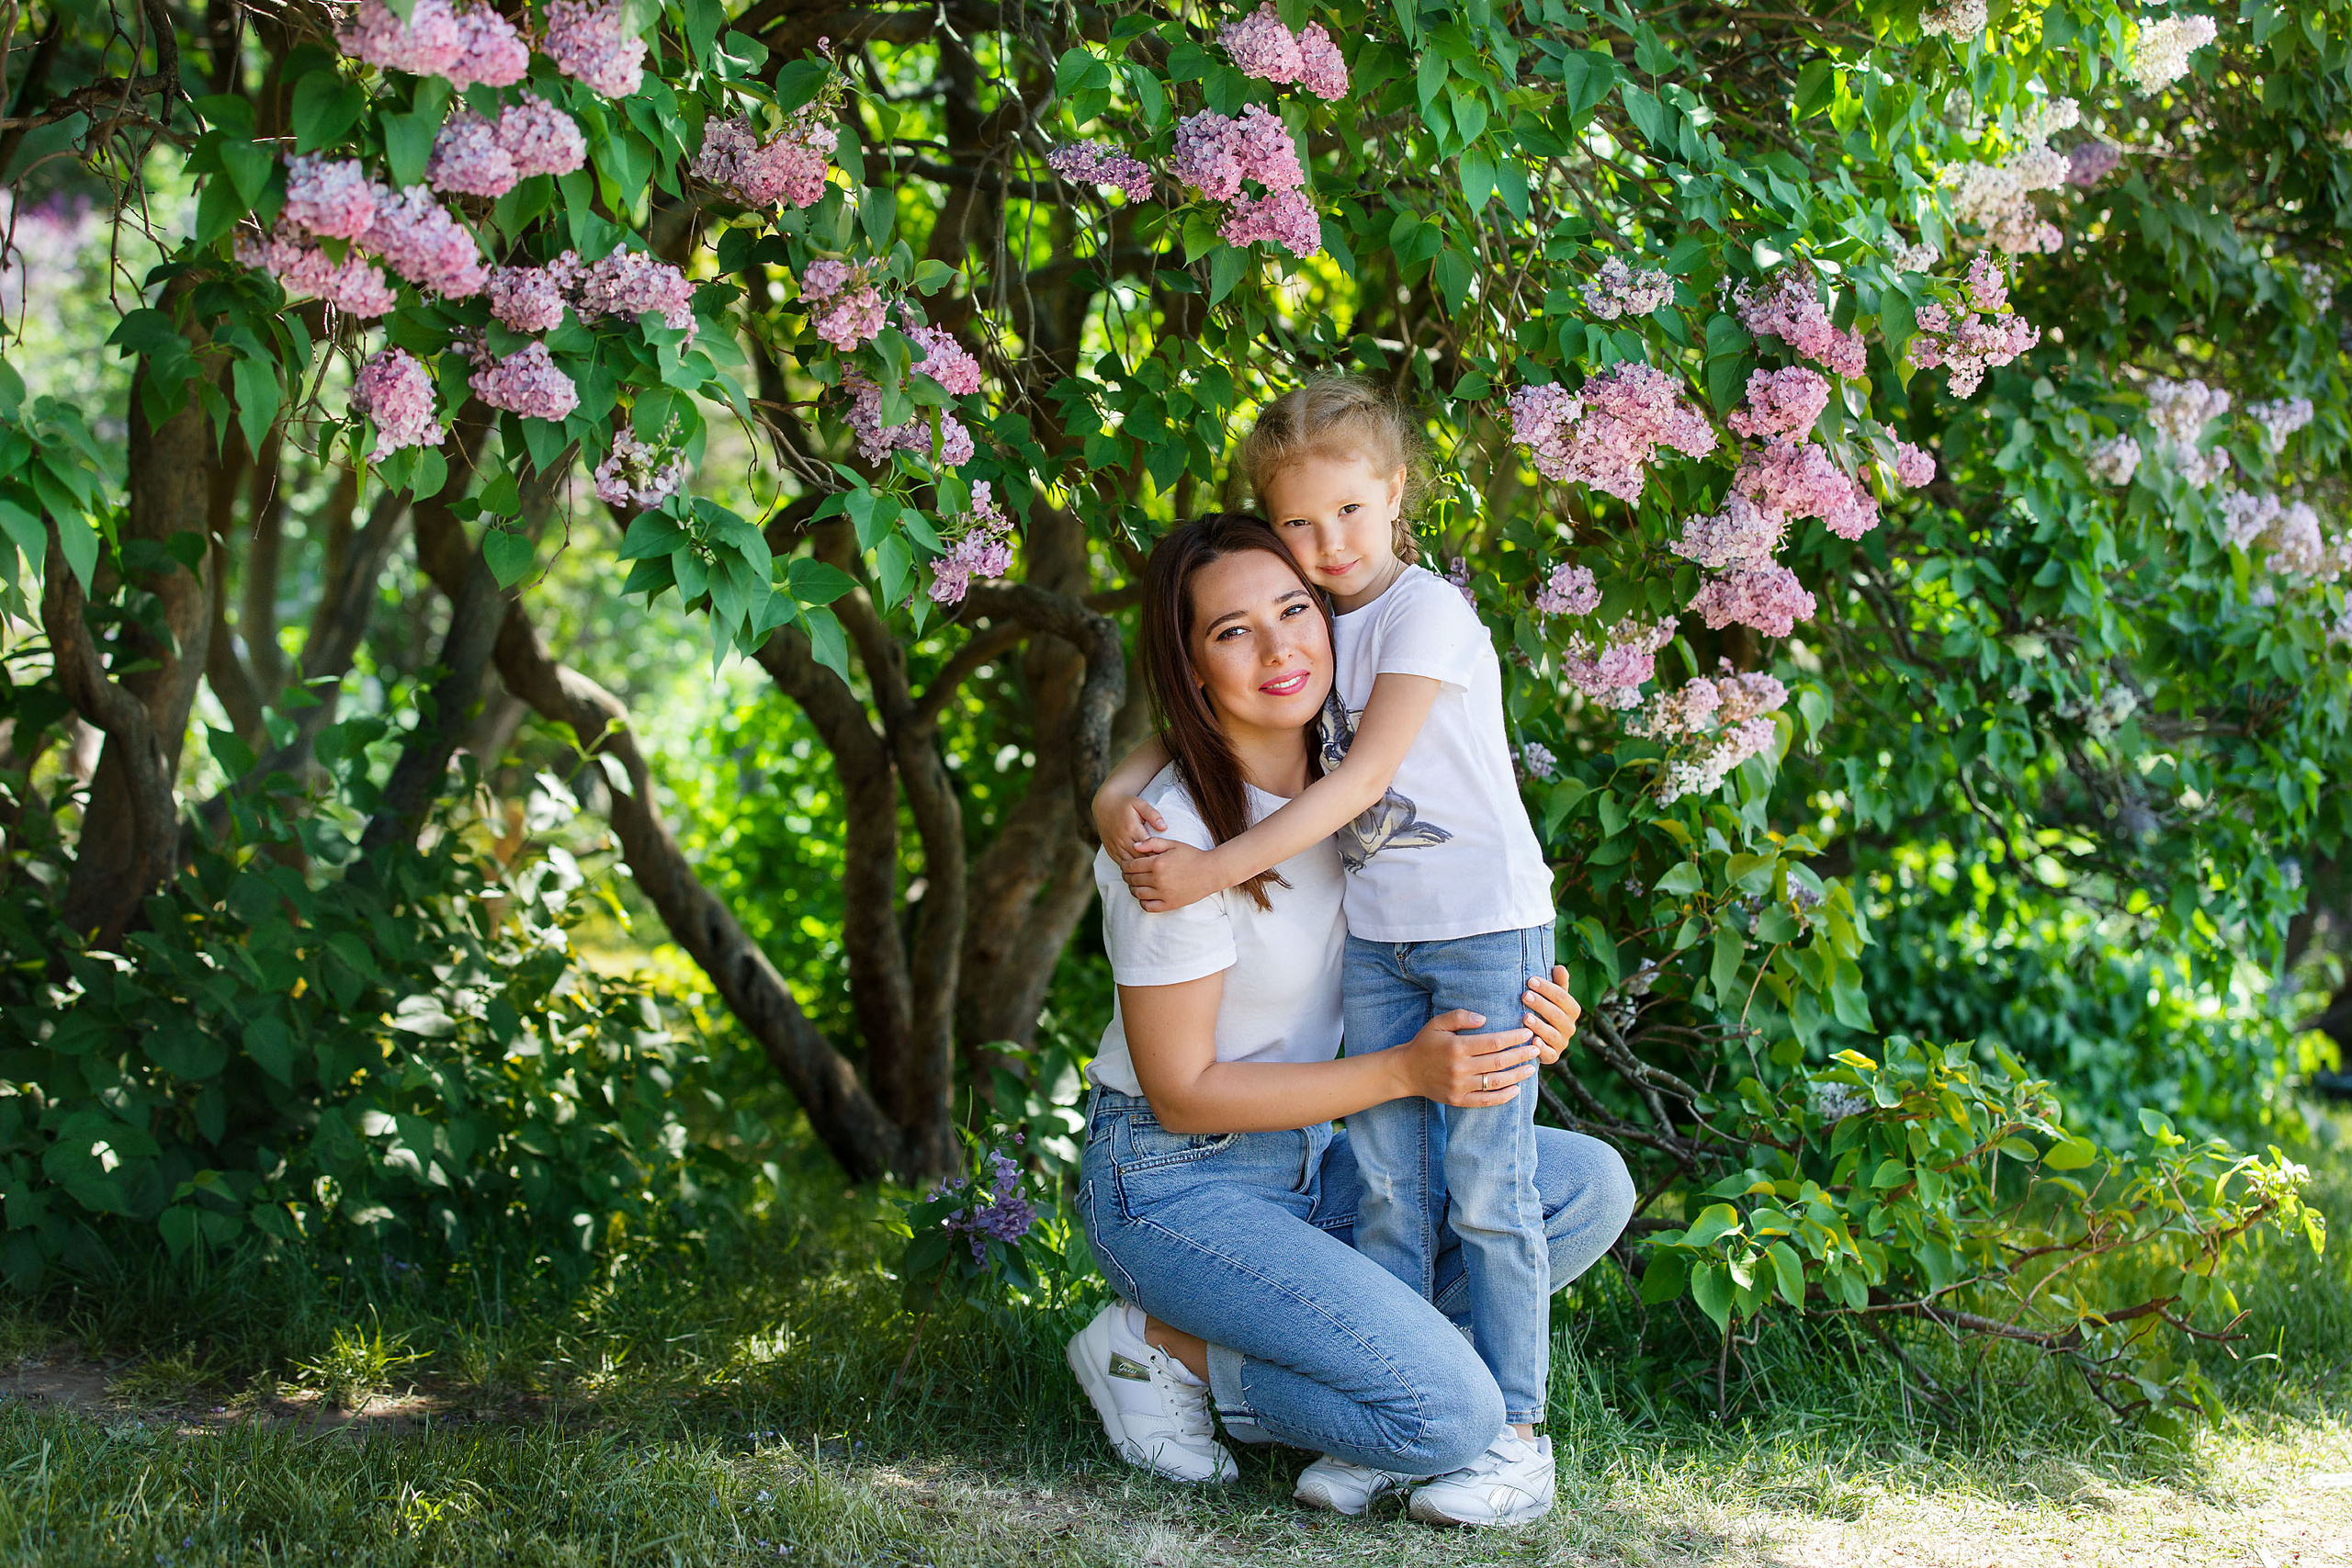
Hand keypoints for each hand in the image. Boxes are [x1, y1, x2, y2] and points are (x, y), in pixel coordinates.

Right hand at [1094, 794, 1165, 866]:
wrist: (1105, 805)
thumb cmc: (1125, 804)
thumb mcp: (1140, 804)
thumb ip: (1153, 815)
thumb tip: (1164, 827)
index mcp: (1131, 828)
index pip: (1148, 847)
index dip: (1158, 853)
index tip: (1168, 856)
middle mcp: (1122, 840)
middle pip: (1140, 858)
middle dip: (1152, 863)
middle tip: (1164, 866)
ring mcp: (1115, 847)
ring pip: (1130, 864)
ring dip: (1141, 868)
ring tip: (1153, 869)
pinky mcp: (1111, 851)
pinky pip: (1121, 864)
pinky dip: (1130, 868)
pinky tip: (1140, 869)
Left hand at [1121, 842, 1222, 910]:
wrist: (1211, 872)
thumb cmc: (1192, 855)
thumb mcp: (1172, 844)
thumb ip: (1152, 843)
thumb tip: (1134, 846)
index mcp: (1157, 864)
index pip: (1130, 866)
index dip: (1124, 865)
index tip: (1126, 864)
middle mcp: (1158, 880)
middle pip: (1131, 879)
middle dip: (1127, 875)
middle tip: (1129, 873)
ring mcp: (1163, 894)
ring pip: (1137, 893)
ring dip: (1133, 888)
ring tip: (1136, 883)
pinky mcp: (1169, 904)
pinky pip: (1148, 907)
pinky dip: (1142, 902)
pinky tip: (1146, 895)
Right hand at [1394, 1008, 1538, 1107]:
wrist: (1406, 1071)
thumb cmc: (1424, 1043)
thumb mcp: (1437, 1023)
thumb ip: (1460, 1016)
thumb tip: (1485, 1018)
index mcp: (1457, 1047)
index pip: (1493, 1042)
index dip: (1513, 1038)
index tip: (1527, 1033)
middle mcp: (1460, 1068)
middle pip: (1499, 1062)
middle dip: (1521, 1055)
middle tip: (1536, 1049)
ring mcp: (1460, 1086)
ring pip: (1496, 1082)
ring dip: (1518, 1075)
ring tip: (1532, 1068)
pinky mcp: (1458, 1100)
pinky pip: (1486, 1100)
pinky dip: (1504, 1097)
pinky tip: (1517, 1090)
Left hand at [1521, 965, 1581, 1065]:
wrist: (1542, 1038)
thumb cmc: (1545, 1010)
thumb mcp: (1553, 996)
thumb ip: (1558, 983)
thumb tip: (1560, 967)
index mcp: (1572, 1010)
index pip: (1562, 997)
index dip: (1547, 988)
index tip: (1530, 980)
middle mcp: (1570, 1027)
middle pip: (1557, 1014)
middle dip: (1541, 1004)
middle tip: (1524, 995)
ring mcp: (1562, 1043)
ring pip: (1552, 1034)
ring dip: (1539, 1025)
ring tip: (1525, 1017)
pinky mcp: (1553, 1056)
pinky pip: (1549, 1054)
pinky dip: (1542, 1048)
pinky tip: (1532, 1041)